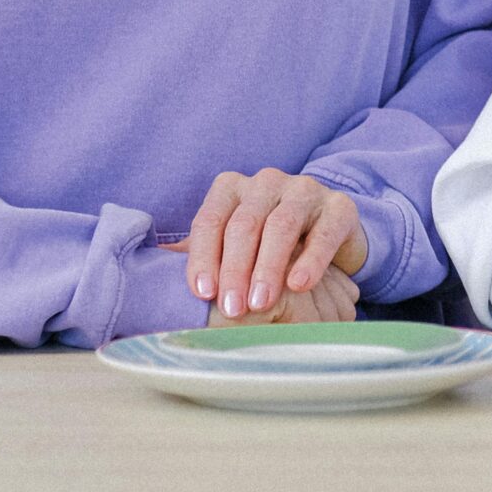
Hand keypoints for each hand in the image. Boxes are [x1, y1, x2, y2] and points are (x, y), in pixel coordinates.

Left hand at [182, 168, 367, 320]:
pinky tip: (299, 284)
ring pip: (282, 224)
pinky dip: (311, 259)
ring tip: (261, 302)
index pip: (211, 220)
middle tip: (232, 309)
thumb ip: (198, 252)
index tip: (202, 294)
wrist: (328, 236)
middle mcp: (266, 182)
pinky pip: (324, 231)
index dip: (204, 257)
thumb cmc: (267, 244)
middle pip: (245, 224)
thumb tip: (152, 268)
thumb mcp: (230, 245)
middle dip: (235, 269)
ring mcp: (305, 190)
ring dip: (268, 266)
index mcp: (232, 188)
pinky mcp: (339, 206)